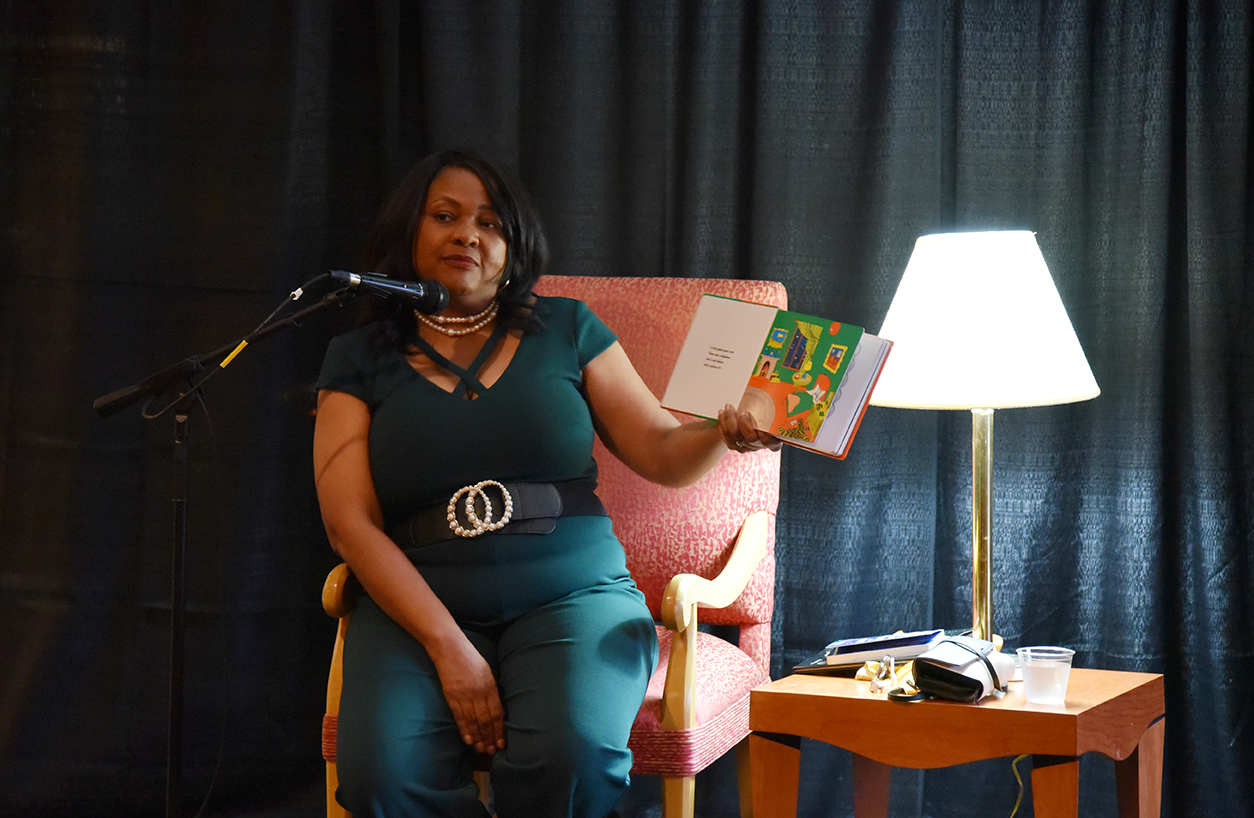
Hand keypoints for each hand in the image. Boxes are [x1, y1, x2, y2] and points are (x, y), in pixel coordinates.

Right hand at [432, 638, 505, 754]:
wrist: (450, 650)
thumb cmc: (471, 660)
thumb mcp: (488, 673)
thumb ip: (492, 692)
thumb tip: (497, 712)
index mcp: (490, 686)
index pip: (497, 713)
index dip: (500, 730)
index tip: (502, 742)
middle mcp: (478, 693)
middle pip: (485, 721)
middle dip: (490, 738)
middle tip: (493, 751)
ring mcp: (464, 696)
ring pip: (473, 722)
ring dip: (478, 738)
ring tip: (482, 749)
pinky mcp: (451, 697)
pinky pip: (459, 717)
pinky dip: (464, 730)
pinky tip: (469, 740)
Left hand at [718, 404, 782, 452]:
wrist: (748, 416)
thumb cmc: (763, 410)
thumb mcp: (771, 407)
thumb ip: (774, 403)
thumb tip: (779, 386)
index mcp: (774, 438)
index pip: (773, 444)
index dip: (767, 439)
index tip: (763, 430)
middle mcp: (760, 444)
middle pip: (751, 439)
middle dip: (744, 425)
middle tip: (742, 412)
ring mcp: (747, 446)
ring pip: (735, 439)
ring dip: (730, 421)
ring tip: (729, 407)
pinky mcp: (734, 445)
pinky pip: (726, 438)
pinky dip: (723, 424)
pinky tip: (722, 412)